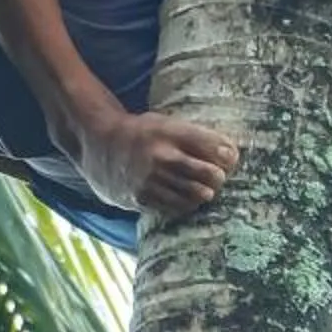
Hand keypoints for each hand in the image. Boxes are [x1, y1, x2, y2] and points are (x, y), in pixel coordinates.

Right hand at [76, 108, 237, 222]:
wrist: (100, 146)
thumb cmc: (141, 133)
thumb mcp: (165, 123)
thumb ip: (195, 136)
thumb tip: (231, 155)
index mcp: (169, 132)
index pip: (213, 147)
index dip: (229, 155)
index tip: (229, 158)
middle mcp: (161, 156)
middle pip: (210, 175)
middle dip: (220, 177)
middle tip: (218, 176)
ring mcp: (151, 179)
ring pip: (197, 195)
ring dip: (205, 193)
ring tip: (204, 188)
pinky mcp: (143, 198)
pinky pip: (178, 208)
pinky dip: (188, 204)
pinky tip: (186, 196)